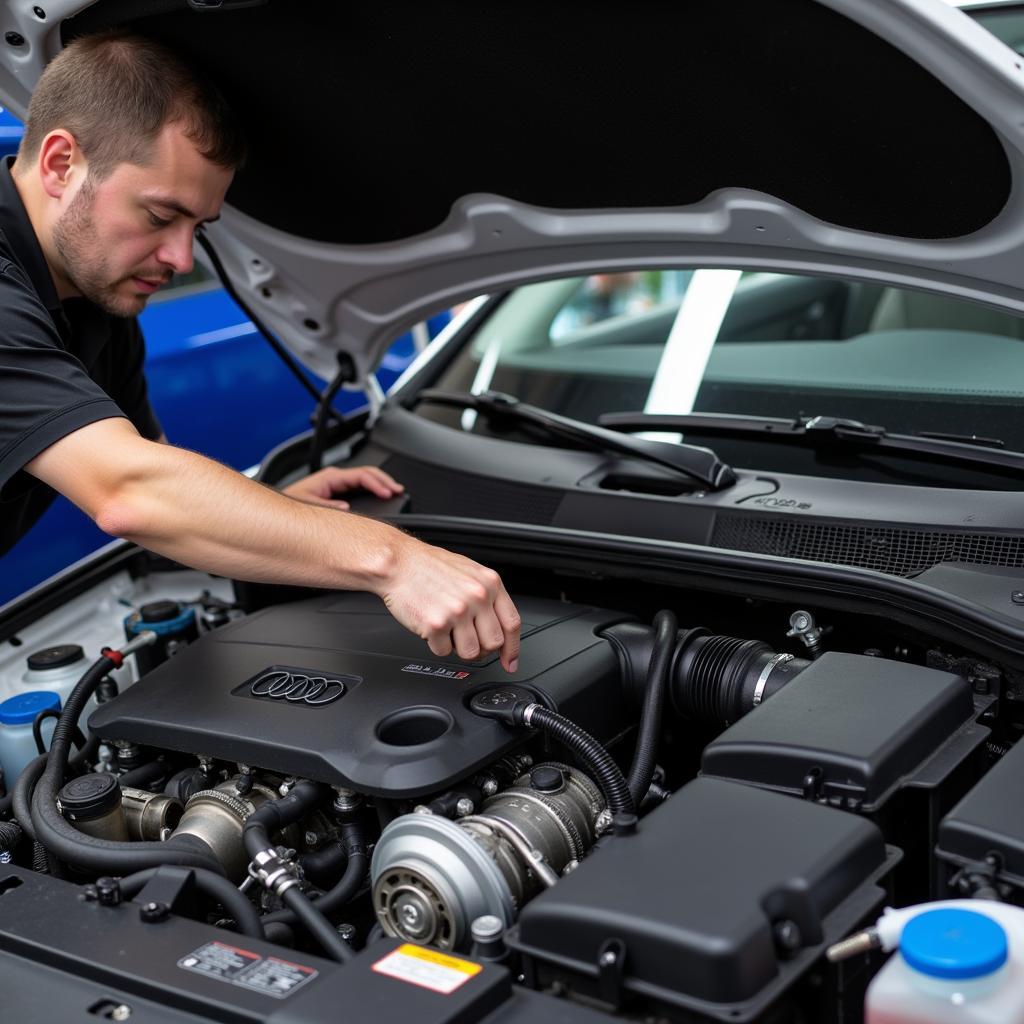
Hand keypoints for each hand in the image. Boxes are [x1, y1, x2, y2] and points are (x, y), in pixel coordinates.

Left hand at [282, 466, 403, 509]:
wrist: (275, 513)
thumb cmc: (288, 506)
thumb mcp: (307, 507)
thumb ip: (328, 508)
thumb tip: (347, 509)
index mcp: (330, 477)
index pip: (361, 475)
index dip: (377, 483)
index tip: (388, 493)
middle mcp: (335, 478)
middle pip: (367, 473)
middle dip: (384, 481)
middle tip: (398, 490)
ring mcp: (337, 484)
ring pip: (365, 479)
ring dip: (380, 485)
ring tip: (394, 492)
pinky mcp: (337, 492)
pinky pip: (360, 488)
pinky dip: (373, 491)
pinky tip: (381, 498)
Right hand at [379, 535, 521, 672]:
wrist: (398, 563)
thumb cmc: (430, 567)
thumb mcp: (470, 573)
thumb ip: (488, 597)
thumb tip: (499, 626)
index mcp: (490, 583)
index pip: (512, 623)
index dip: (512, 648)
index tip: (510, 662)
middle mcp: (478, 597)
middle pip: (494, 643)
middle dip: (481, 648)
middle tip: (467, 641)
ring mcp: (458, 611)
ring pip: (471, 653)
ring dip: (458, 647)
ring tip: (447, 629)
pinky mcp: (436, 625)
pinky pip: (444, 651)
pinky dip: (436, 644)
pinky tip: (431, 625)